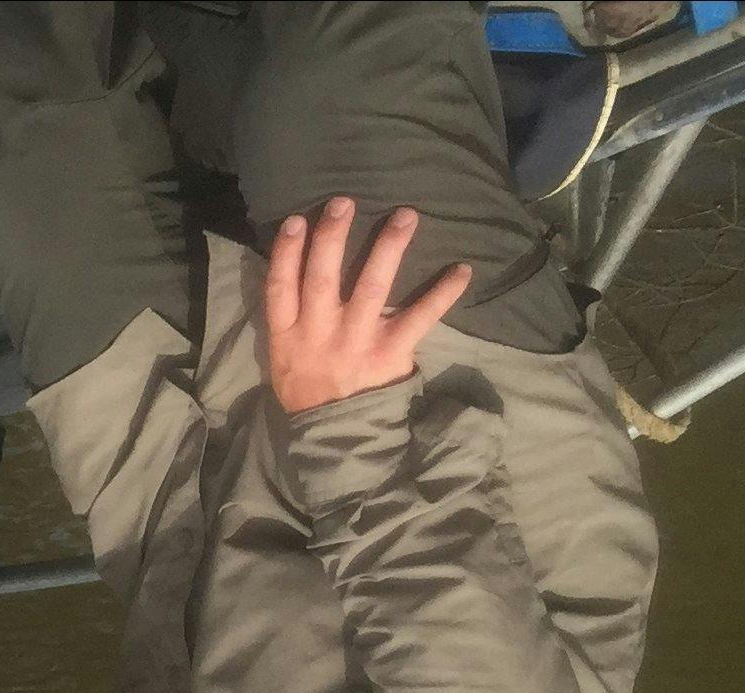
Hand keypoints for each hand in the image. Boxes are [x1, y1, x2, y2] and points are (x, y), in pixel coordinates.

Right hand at [263, 198, 470, 416]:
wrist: (333, 438)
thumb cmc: (308, 392)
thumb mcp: (283, 359)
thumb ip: (290, 321)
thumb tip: (296, 272)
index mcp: (288, 337)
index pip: (281, 288)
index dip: (287, 252)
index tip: (298, 219)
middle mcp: (320, 334)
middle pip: (323, 278)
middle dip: (333, 238)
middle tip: (345, 202)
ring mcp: (356, 342)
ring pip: (371, 288)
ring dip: (388, 249)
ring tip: (405, 216)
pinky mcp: (390, 353)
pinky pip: (419, 318)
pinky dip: (442, 294)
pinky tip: (462, 270)